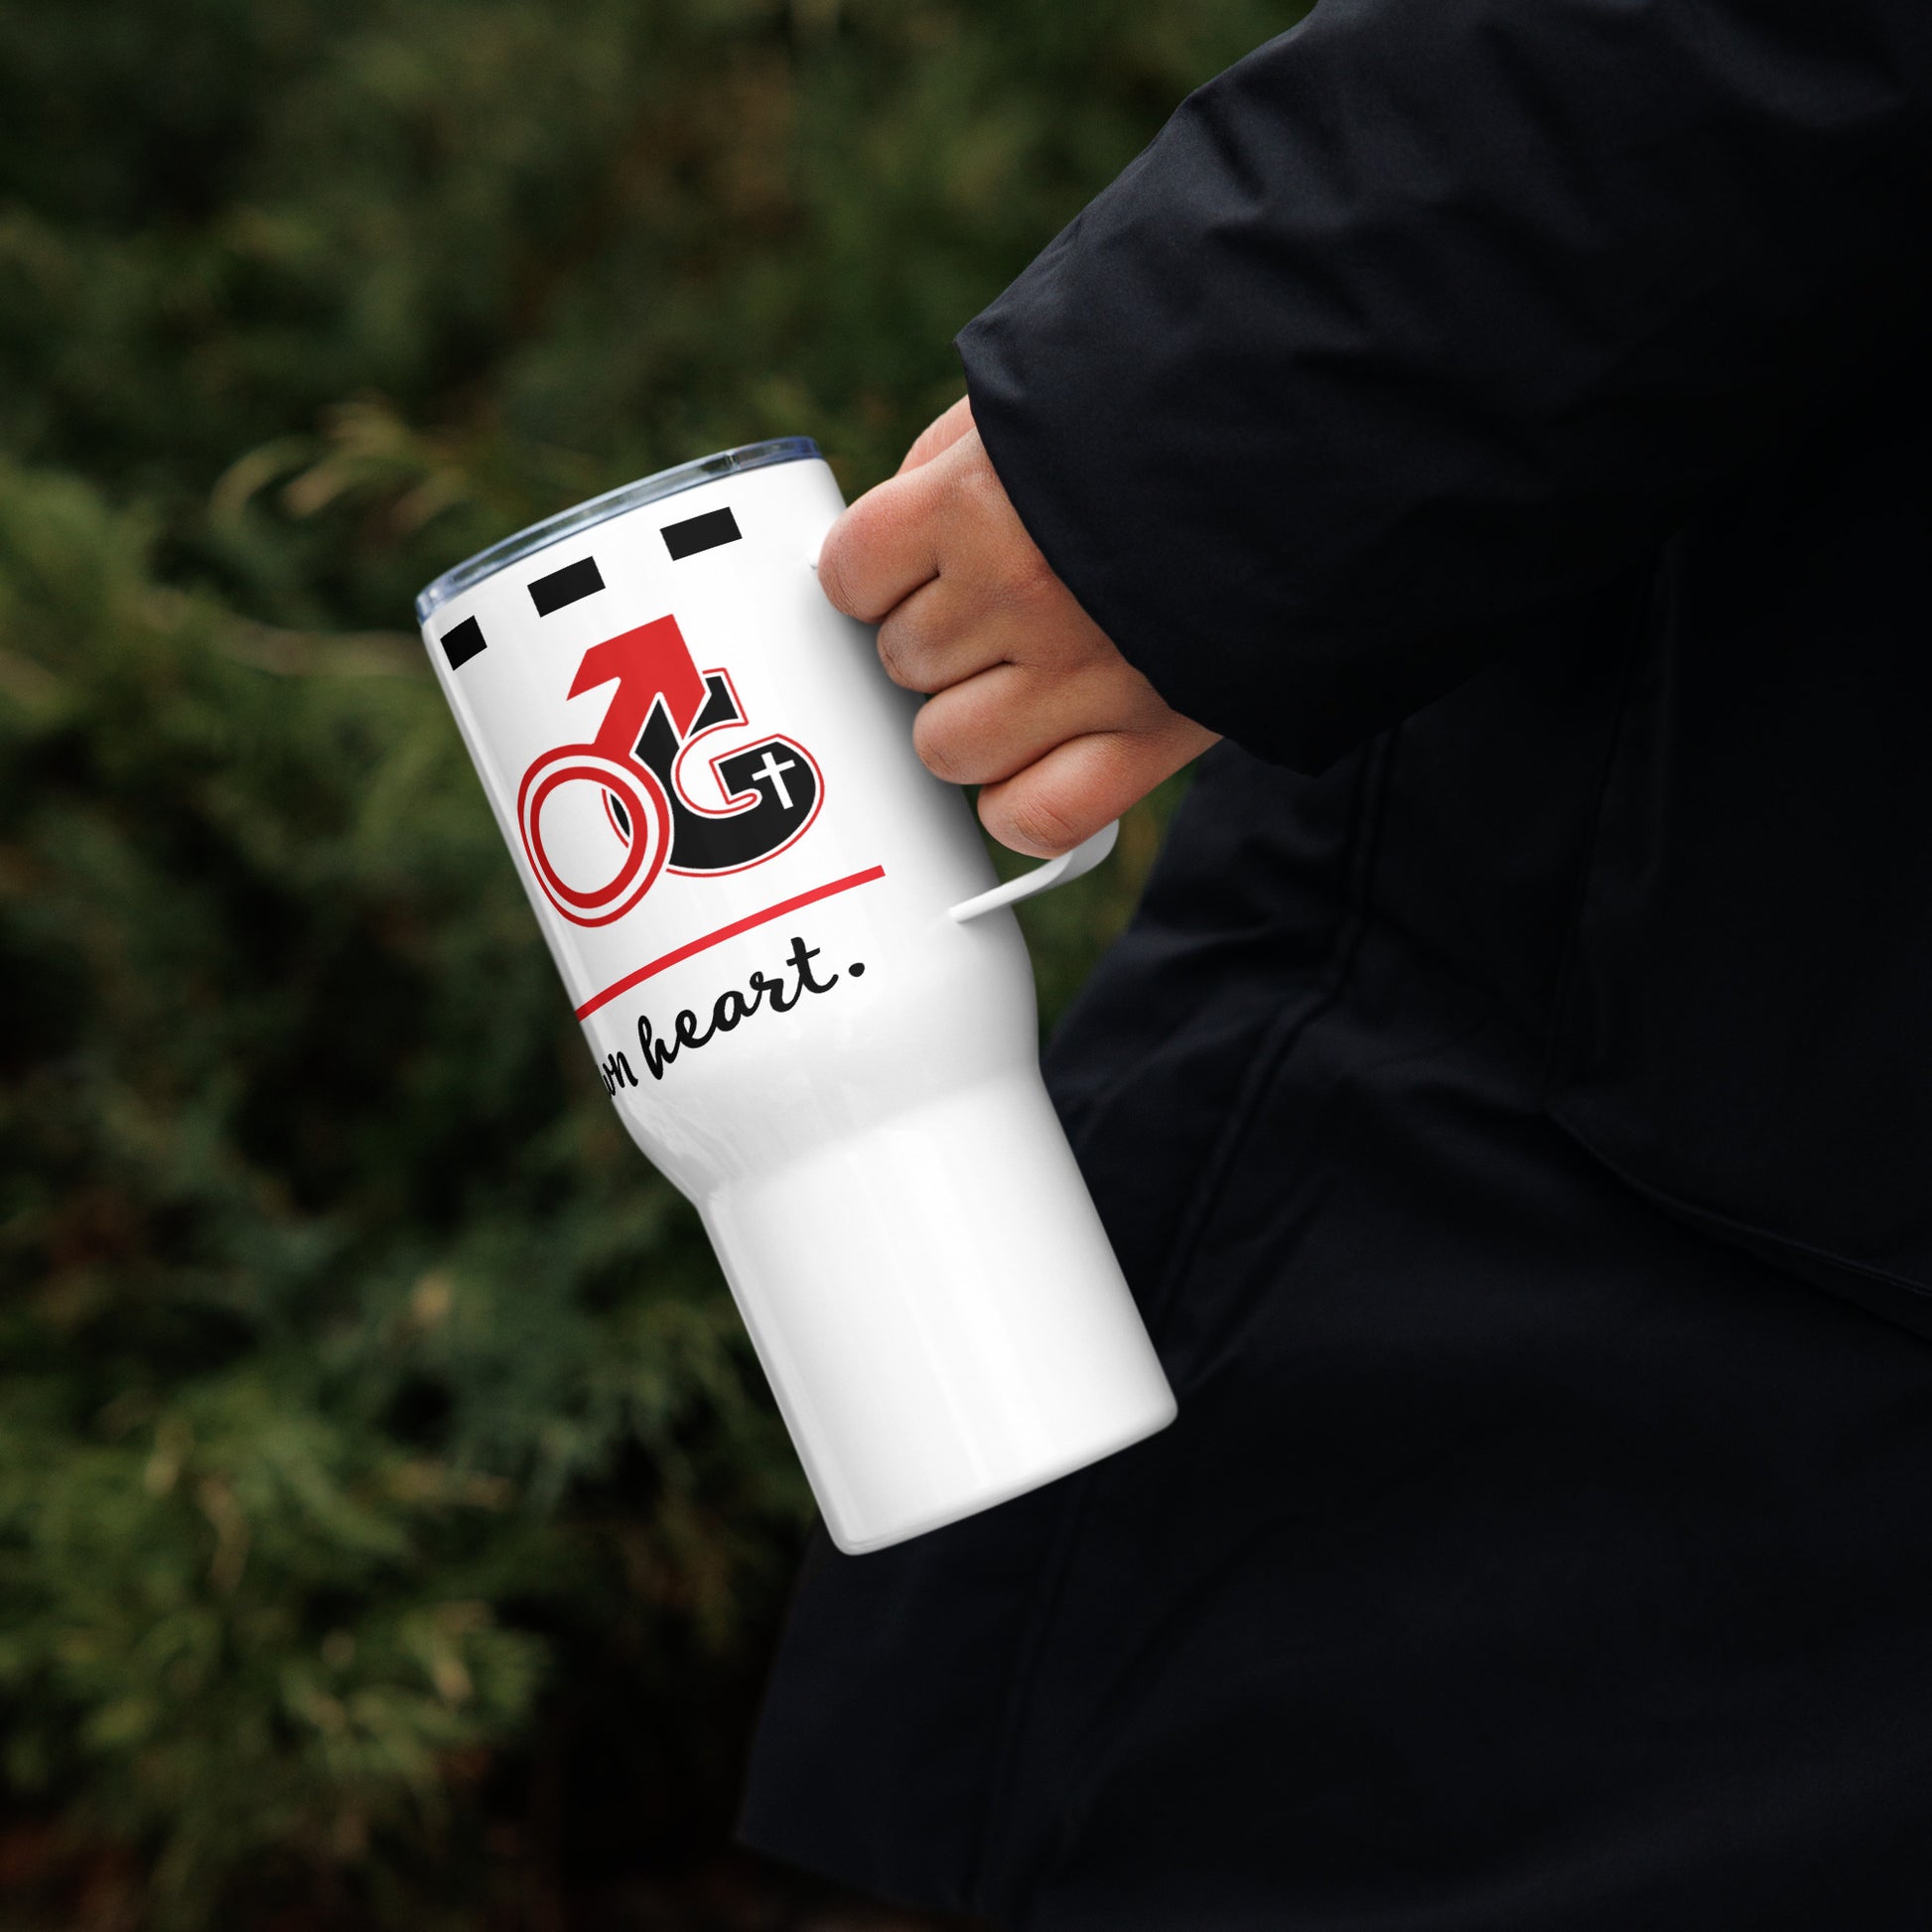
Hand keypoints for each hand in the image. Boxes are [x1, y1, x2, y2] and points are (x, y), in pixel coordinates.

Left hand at [815, 397, 1217, 856]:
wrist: (1324, 447)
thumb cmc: (1172, 412)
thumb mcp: (1038, 403)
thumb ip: (947, 467)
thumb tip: (886, 549)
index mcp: (976, 501)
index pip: (852, 573)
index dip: (876, 575)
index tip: (909, 569)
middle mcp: (1019, 593)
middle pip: (903, 661)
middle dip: (937, 639)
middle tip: (997, 610)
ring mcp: (1081, 676)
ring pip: (947, 748)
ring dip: (970, 723)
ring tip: (1026, 678)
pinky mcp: (1147, 738)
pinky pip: (1033, 816)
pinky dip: (1021, 806)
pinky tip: (1035, 766)